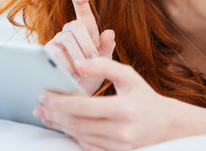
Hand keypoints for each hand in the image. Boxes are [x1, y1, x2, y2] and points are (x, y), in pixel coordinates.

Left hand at [34, 58, 179, 150]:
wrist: (167, 126)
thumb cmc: (144, 96)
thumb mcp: (129, 76)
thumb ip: (104, 65)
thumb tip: (79, 62)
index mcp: (125, 110)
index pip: (84, 108)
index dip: (60, 102)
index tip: (44, 94)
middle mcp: (122, 132)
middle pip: (77, 124)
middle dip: (54, 113)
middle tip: (39, 104)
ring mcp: (119, 147)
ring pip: (79, 137)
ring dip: (59, 125)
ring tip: (45, 114)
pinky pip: (87, 147)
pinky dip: (72, 136)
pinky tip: (62, 125)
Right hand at [44, 0, 115, 94]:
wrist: (78, 94)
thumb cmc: (93, 73)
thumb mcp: (104, 61)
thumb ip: (107, 47)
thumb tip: (109, 32)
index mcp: (85, 28)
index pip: (82, 10)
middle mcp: (68, 31)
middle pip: (75, 26)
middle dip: (86, 43)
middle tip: (94, 59)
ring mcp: (56, 40)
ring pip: (65, 40)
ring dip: (76, 56)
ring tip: (84, 72)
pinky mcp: (45, 53)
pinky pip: (53, 54)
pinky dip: (65, 65)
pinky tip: (73, 76)